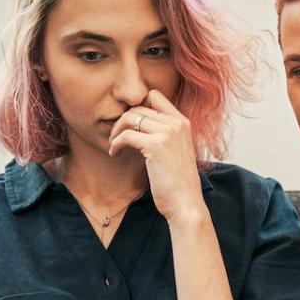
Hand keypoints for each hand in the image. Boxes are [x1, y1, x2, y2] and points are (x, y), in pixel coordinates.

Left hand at [107, 89, 204, 222]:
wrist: (186, 203)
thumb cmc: (178, 183)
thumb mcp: (176, 151)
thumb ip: (164, 134)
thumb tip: (138, 123)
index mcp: (183, 122)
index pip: (155, 96)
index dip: (138, 106)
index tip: (130, 124)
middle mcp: (176, 123)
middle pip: (138, 106)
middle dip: (123, 121)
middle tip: (116, 138)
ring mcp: (167, 133)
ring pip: (130, 117)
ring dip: (116, 131)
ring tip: (113, 146)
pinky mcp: (155, 146)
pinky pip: (125, 135)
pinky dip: (115, 143)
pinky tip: (114, 153)